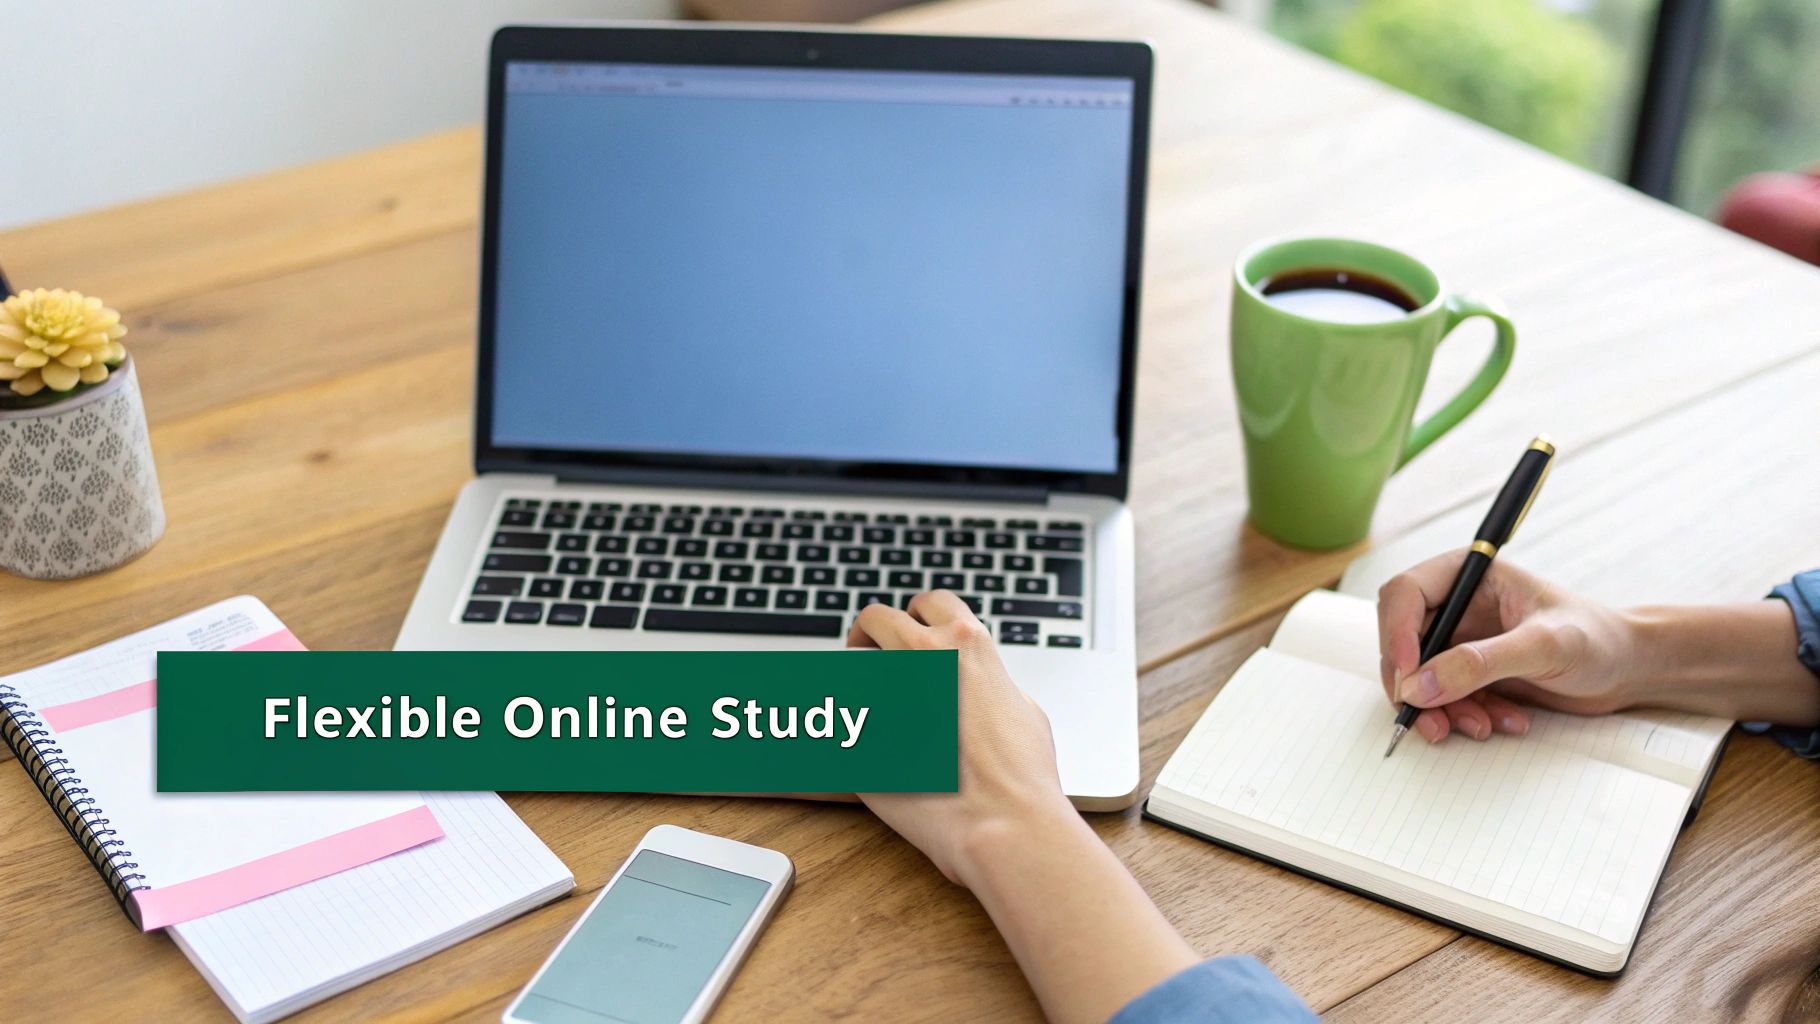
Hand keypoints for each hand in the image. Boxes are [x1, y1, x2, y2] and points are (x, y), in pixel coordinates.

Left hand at [848, 591, 1203, 1023]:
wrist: (1001, 820)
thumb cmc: (1021, 774)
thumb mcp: (1020, 706)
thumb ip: (987, 681)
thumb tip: (973, 683)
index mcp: (963, 642)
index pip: (928, 602)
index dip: (915, 617)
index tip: (907, 634)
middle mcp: (920, 654)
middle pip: (876, 618)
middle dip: (870, 634)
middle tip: (869, 655)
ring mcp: (883, 687)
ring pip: (848, 661)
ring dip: (852, 676)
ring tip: (862, 703)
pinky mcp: (856, 728)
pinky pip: (834, 711)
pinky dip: (840, 722)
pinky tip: (853, 743)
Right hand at [1377, 551, 1640, 742]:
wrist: (1628, 670)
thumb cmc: (1598, 639)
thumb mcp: (1543, 647)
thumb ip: (1481, 663)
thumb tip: (1421, 684)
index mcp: (1469, 576)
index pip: (1404, 594)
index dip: (1396, 634)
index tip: (1410, 676)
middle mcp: (1457, 605)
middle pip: (1401, 641)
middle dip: (1414, 683)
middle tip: (1427, 717)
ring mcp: (1460, 641)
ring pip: (1417, 677)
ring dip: (1439, 708)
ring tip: (1479, 726)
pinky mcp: (1469, 674)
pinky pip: (1442, 699)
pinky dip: (1462, 717)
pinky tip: (1501, 721)